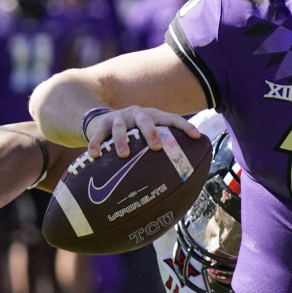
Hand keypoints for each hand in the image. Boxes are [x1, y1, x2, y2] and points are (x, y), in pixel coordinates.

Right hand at [84, 105, 200, 158]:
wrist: (101, 119)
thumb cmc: (133, 134)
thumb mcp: (147, 135)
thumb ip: (161, 148)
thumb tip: (183, 178)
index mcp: (152, 116)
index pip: (171, 118)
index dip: (185, 126)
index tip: (197, 136)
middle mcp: (136, 114)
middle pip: (145, 120)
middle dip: (151, 133)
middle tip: (156, 147)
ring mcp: (118, 118)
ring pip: (120, 127)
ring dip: (122, 140)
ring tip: (124, 154)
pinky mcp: (101, 125)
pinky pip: (98, 135)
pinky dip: (95, 144)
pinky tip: (94, 156)